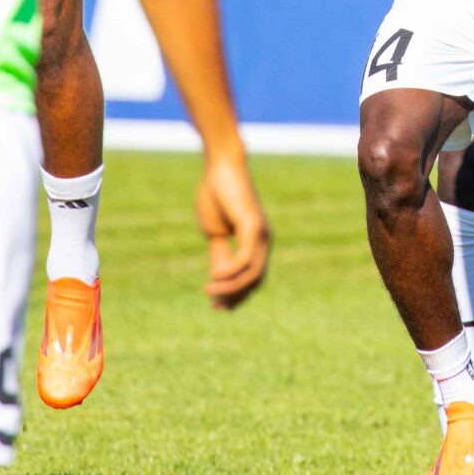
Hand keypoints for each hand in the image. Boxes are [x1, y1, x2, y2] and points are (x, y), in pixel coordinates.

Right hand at [196, 153, 270, 309]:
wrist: (220, 167)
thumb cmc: (217, 194)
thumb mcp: (216, 231)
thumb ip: (220, 253)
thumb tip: (219, 276)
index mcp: (255, 241)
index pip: (252, 277)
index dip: (236, 295)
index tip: (217, 307)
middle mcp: (264, 240)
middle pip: (255, 281)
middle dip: (235, 297)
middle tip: (216, 307)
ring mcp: (262, 234)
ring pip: (253, 274)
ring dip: (231, 288)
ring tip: (210, 292)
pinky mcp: (254, 227)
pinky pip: (246, 259)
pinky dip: (230, 272)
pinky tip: (214, 276)